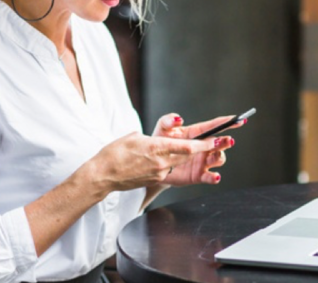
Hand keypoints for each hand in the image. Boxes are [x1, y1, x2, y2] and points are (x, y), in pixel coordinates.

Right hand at [83, 132, 214, 193]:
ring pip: (179, 163)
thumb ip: (151, 137)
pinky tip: (165, 159)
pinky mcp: (154, 180)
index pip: (186, 147)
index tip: (215, 140)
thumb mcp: (133, 136)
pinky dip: (171, 164)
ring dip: (187, 157)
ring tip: (194, 150)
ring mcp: (158, 173)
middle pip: (188, 156)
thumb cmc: (114, 153)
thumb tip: (158, 139)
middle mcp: (161, 162)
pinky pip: (168, 170)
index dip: (203, 145)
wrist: (102, 176)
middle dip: (202, 150)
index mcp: (156, 148)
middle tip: (215, 144)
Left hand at [151, 113, 244, 185]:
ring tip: (215, 155)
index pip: (215, 126)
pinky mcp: (199, 175)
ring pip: (219, 158)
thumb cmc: (160, 143)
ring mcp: (203, 161)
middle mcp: (203, 147)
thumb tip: (178, 118)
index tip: (239, 119)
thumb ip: (168, 121)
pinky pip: (210, 177)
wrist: (153, 164)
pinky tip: (215, 176)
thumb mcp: (162, 129)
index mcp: (197, 133)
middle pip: (220, 143)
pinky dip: (214, 177)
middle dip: (225, 141)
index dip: (227, 122)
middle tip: (227, 140)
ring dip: (220, 156)